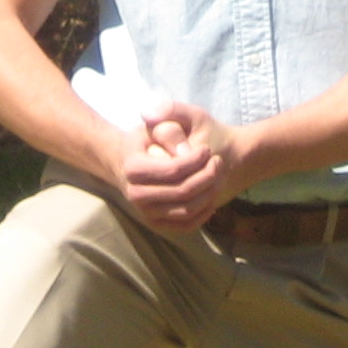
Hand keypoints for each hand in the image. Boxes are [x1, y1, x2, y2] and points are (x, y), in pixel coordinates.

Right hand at [118, 101, 243, 232]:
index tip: (206, 150)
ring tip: (217, 175)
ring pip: (187, 210)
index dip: (196, 160)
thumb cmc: (149, 138)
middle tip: (217, 162)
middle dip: (207, 176)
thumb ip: (171, 126)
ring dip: (210, 193)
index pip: (174, 170)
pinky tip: (210, 193)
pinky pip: (186, 225)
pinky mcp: (156, 224)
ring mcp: (145, 212)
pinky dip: (204, 211)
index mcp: (133, 167)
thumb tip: (184, 151)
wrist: (129, 160)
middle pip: (183, 191)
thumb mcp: (160, 122)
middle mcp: (135, 194)